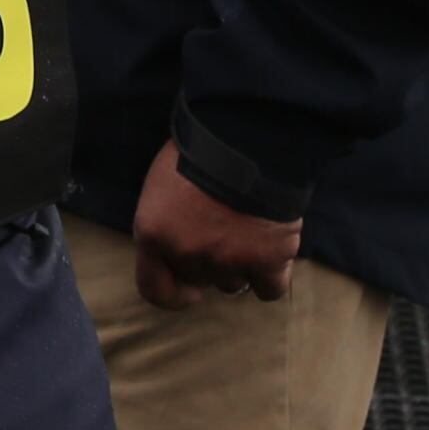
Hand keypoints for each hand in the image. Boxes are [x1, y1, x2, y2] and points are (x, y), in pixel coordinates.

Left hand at [130, 146, 300, 308]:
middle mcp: (188, 253)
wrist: (248, 136)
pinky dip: (274, 274)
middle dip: (210, 263)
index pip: (154, 289)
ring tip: (249, 231)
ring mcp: (228, 260)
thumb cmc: (201, 147)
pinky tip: (274, 252)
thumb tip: (178, 238)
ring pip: (234, 283)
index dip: (173, 292)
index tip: (188, 288)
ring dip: (240, 265)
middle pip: (200, 279)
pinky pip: (271, 288)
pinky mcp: (268, 260)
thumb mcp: (163, 180)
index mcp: (154, 233)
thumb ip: (166, 219)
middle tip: (224, 231)